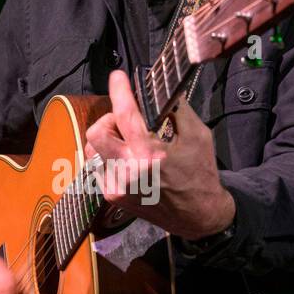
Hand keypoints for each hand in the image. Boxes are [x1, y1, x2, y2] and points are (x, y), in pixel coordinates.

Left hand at [83, 70, 235, 238]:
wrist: (198, 216)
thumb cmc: (201, 175)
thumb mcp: (198, 137)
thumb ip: (177, 110)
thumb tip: (161, 91)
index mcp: (149, 155)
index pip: (125, 114)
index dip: (119, 90)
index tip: (118, 76)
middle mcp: (127, 171)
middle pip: (96, 132)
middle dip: (108, 119)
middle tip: (125, 120)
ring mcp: (117, 186)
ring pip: (92, 150)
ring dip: (107, 139)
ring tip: (127, 140)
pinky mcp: (113, 197)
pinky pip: (98, 167)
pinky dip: (109, 157)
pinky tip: (127, 159)